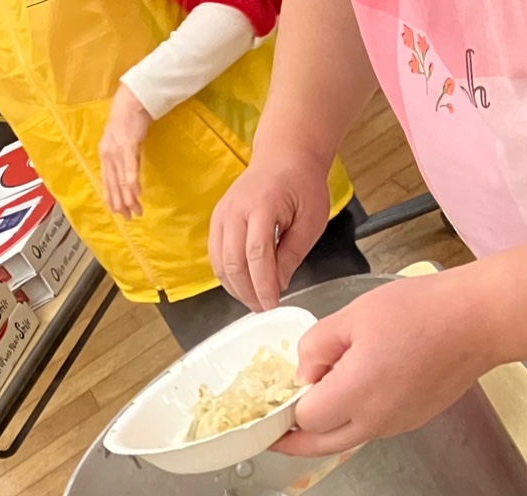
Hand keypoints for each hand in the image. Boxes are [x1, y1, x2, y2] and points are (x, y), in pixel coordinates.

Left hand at [99, 84, 151, 218]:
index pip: (107, 181)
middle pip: (113, 183)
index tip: (118, 213)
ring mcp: (117, 150)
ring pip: (121, 178)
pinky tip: (135, 192)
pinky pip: (130, 166)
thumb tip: (128, 177)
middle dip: (120, 202)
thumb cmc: (128, 123)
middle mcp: (108, 154)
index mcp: (105, 155)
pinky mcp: (128, 144)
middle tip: (128, 217)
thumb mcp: (122, 144)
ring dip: (128, 196)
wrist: (132, 103)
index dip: (112, 198)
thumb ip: (123, 160)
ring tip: (134, 210)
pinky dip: (132, 180)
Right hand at [209, 148, 332, 310]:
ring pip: (220, 261)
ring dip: (235, 287)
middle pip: (233, 261)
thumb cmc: (303, 185)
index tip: (273, 304)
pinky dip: (226, 275)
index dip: (263, 285)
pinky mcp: (217, 219)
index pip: (257, 254)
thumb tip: (278, 285)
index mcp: (263, 205)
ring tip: (255, 301)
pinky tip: (242, 286)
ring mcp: (222, 213)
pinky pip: (215, 254)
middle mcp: (235, 209)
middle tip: (265, 308)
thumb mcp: (311, 221)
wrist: (284, 157)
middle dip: (248, 291)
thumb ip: (292, 253)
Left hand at [273, 275, 488, 455]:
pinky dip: (355, 421)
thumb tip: (305, 373)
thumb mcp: (353, 316)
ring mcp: (397, 425)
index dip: (288, 405)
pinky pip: (373, 429)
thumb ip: (316, 346)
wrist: (477, 322)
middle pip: (321, 446)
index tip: (281, 393)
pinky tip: (357, 393)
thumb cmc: (420, 311)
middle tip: (276, 435)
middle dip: (295, 442)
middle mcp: (375, 421)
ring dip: (327, 431)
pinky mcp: (414, 421)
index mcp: (355, 394)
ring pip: (348, 441)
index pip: (305, 418)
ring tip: (319, 403)